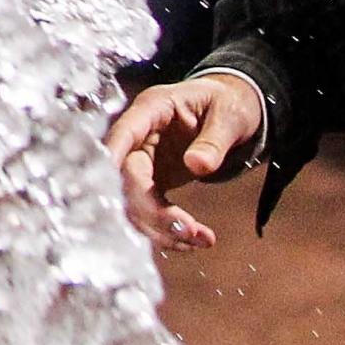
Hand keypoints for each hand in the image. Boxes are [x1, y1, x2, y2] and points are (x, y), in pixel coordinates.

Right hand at [103, 72, 265, 250]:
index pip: (123, 133)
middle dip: (152, 210)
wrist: (233, 109)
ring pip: (133, 200)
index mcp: (152, 108)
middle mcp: (140, 135)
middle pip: (125, 177)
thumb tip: (197, 165)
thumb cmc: (229, 104)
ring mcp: (144, 159)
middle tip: (189, 232)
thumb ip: (213, 141)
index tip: (113, 192)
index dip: (111, 161)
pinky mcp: (153, 180)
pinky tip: (195, 240)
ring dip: (161, 227)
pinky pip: (150, 209)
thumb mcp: (229, 117)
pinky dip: (168, 229)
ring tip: (200, 240)